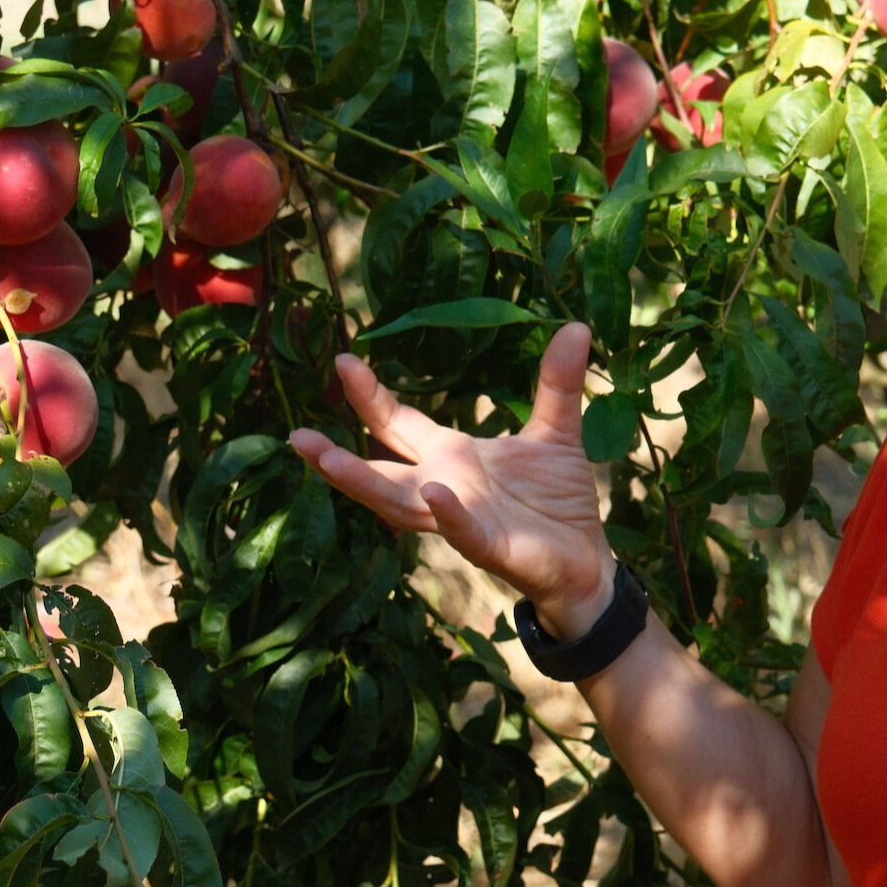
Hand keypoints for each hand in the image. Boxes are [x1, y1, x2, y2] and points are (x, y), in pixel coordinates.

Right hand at [290, 322, 614, 635]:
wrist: (586, 560)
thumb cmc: (558, 499)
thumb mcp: (556, 432)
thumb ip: (556, 383)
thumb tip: (574, 326)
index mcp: (452, 456)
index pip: (400, 424)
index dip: (371, 396)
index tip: (343, 361)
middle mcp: (444, 486)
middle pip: (381, 470)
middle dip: (339, 456)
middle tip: (299, 435)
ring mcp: (462, 519)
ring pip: (402, 504)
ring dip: (366, 484)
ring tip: (330, 462)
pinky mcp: (491, 547)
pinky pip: (464, 531)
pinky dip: (448, 513)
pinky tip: (434, 493)